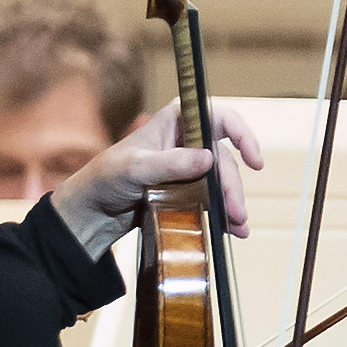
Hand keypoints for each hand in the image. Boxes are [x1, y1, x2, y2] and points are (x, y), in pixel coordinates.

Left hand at [61, 99, 266, 254]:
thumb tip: (207, 159)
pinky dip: (224, 213)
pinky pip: (213, 199)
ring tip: (237, 226)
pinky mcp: (187, 190)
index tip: (254, 159)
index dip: (241, 133)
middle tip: (235, 211)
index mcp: (175, 122)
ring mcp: (188, 167)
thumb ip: (171, 162)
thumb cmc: (105, 178)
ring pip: (222, 181)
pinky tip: (232, 230)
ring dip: (232, 203)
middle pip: (223, 158)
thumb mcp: (135, 168)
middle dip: (232, 185)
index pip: (218, 117)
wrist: (92, 212)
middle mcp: (186, 141)